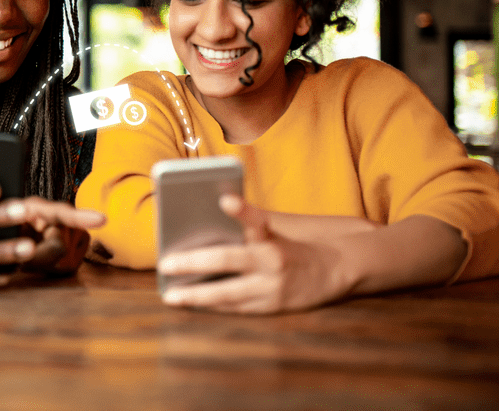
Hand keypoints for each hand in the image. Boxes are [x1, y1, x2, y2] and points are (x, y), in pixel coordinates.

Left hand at [156, 195, 352, 313]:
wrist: (340, 268)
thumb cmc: (299, 241)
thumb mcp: (280, 223)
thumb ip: (249, 219)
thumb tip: (212, 209)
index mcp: (274, 236)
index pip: (257, 219)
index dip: (241, 210)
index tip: (224, 198)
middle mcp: (273, 261)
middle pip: (229, 260)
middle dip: (194, 262)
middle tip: (166, 263)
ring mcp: (274, 288)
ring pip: (229, 293)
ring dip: (197, 295)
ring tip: (171, 295)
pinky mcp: (274, 307)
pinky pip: (238, 308)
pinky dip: (214, 306)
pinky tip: (192, 304)